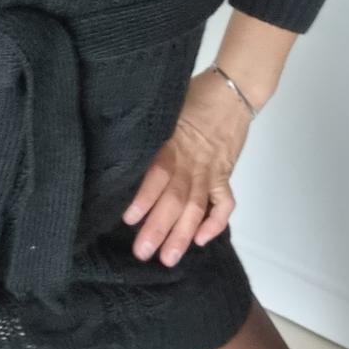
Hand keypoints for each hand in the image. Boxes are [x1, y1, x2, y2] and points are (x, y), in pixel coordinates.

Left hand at [120, 67, 255, 265]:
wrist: (231, 91)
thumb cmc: (191, 97)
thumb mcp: (163, 110)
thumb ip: (146, 134)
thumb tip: (116, 152)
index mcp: (173, 143)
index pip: (158, 173)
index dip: (145, 196)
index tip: (129, 218)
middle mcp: (192, 162)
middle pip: (176, 198)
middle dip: (160, 227)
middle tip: (143, 252)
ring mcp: (211, 171)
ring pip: (196, 207)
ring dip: (183, 234)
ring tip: (169, 258)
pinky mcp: (225, 175)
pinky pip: (225, 203)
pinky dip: (216, 222)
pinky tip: (201, 240)